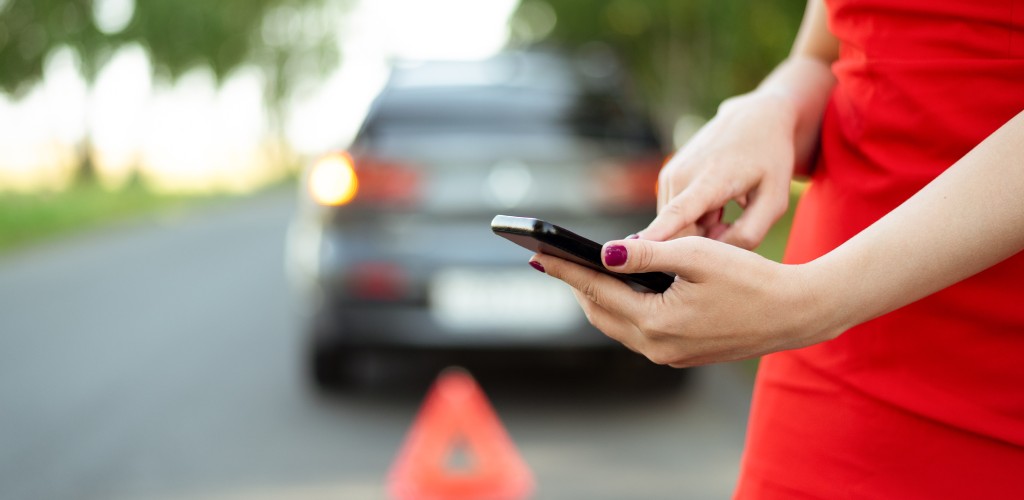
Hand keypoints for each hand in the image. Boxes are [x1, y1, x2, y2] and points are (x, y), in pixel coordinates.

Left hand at [530, 237, 838, 366]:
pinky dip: (622, 307)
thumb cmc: (751, 278)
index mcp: (656, 322)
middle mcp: (657, 346)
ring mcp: (669, 354)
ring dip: (597, 297)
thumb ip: (647, 255)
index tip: (537, 253)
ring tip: (578, 271)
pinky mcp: (682, 354)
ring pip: (616, 323)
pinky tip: (619, 288)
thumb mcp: (697, 255)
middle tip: (551, 259)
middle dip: (575, 284)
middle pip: (599, 311)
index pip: (596, 290)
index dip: (564, 269)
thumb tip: (603, 253)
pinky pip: (638, 330)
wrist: (795, 313)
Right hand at [639, 92, 798, 248]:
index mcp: (711, 179)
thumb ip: (750, 234)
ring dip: (701, 228)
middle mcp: (681, 175)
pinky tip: (715, 201)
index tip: (633, 249)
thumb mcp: (775, 200)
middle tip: (734, 224)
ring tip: (726, 206)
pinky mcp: (666, 177)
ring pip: (676, 226)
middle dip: (705, 241)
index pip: (679, 212)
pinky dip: (694, 217)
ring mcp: (669, 175)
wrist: (754, 118)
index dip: (658, 233)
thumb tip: (716, 253)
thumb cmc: (769, 160)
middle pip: (680, 233)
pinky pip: (675, 215)